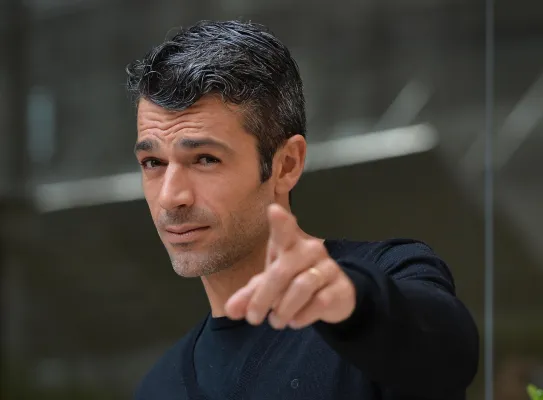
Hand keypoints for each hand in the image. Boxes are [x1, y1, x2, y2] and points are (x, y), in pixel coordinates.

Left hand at [224, 204, 355, 329]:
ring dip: (284, 309)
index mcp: (289, 244)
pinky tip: (295, 321)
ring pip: (302, 286)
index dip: (280, 221)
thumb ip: (250, 295)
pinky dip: (303, 315)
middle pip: (282, 271)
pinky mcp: (340, 286)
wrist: (331, 296)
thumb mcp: (269, 285)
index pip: (284, 230)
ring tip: (275, 321)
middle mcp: (310, 250)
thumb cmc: (292, 281)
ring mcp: (327, 267)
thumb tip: (230, 310)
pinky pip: (320, 301)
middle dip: (263, 297)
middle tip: (253, 319)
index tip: (273, 210)